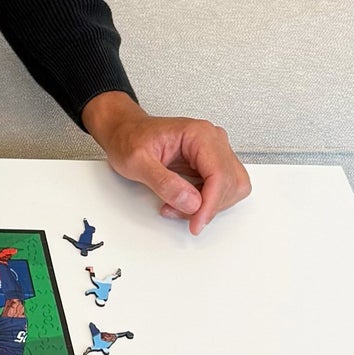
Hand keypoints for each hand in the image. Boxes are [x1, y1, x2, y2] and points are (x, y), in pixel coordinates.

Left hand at [81, 92, 250, 234]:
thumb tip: (191, 202)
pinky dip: (204, 202)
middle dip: (207, 205)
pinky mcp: (209, 164)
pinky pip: (219, 189)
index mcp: (199, 134)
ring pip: (230, 188)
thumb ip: (164, 183)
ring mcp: (213, 152)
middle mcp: (212, 140)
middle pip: (230, 183)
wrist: (124, 132)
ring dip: (207, 205)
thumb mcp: (137, 162)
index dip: (211, 203)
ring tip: (176, 206)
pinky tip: (182, 202)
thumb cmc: (128, 138)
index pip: (220, 174)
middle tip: (179, 213)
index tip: (197, 222)